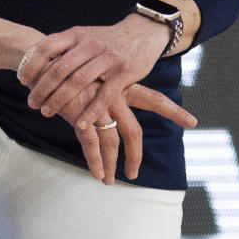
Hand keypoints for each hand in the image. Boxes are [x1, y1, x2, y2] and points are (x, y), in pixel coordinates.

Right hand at [19, 17, 196, 183]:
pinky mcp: (79, 115)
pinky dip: (95, 161)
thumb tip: (113, 109)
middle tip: (134, 174)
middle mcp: (114, 97)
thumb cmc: (70, 67)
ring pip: (112, 142)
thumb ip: (104, 92)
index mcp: (121, 86)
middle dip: (136, 155)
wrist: (45, 57)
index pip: (153, 99)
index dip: (173, 110)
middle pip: (134, 130)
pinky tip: (97, 174)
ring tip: (108, 181)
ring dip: (111, 165)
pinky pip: (91, 144)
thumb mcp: (93, 77)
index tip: (193, 122)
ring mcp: (97, 107)